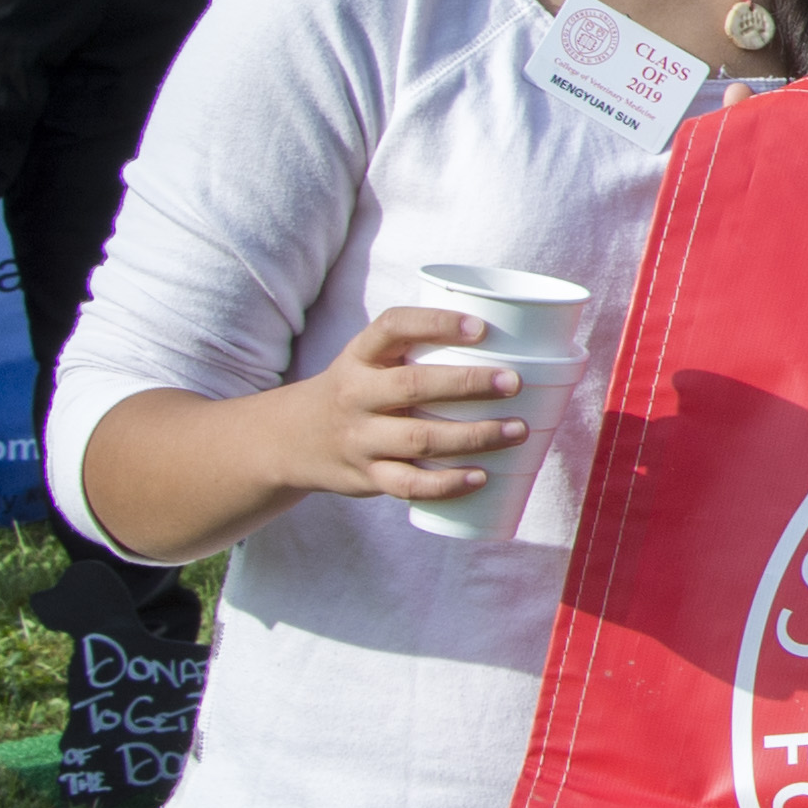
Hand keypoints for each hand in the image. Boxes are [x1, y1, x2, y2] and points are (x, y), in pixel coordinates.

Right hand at [275, 306, 535, 508]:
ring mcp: (360, 439)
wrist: (291, 440)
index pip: (393, 327)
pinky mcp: (366, 476)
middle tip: (513, 383)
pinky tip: (481, 477)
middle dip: (467, 384)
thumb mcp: (368, 361)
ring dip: (473, 436)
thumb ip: (416, 351)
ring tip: (516, 431)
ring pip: (419, 439)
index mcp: (360, 356)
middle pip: (413, 386)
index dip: (436, 323)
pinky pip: (408, 484)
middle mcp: (356, 394)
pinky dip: (447, 484)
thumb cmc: (356, 391)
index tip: (480, 327)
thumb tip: (506, 341)